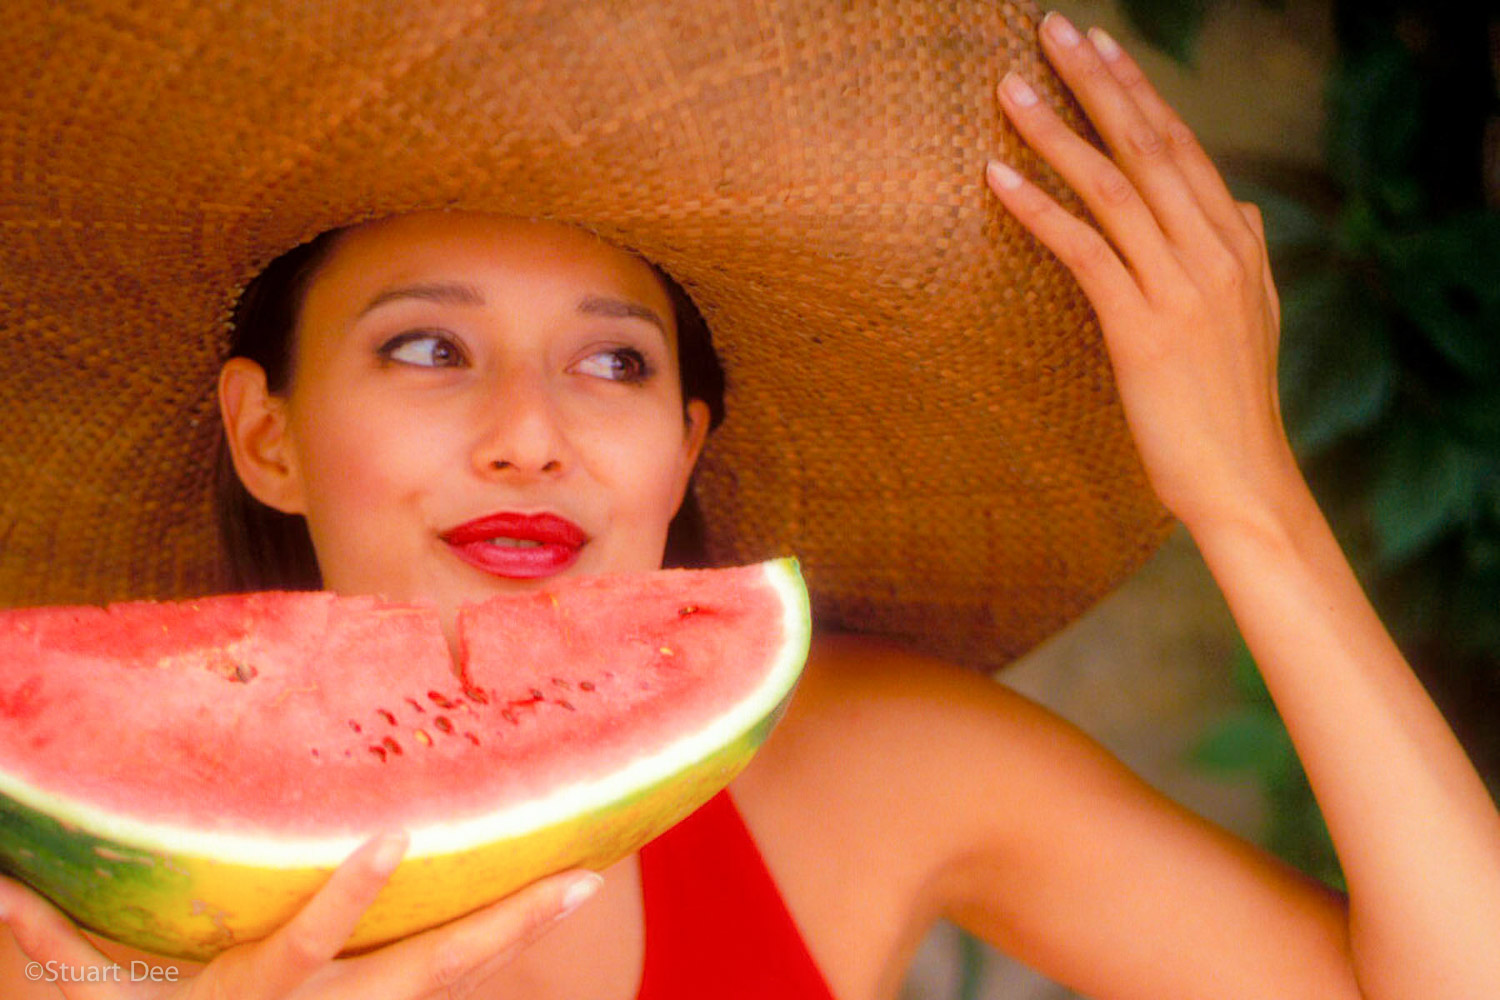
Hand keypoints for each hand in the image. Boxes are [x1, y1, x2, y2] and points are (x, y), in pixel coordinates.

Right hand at [0, 832, 600, 999]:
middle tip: (580, 878)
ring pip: (459, 973)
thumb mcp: (99, 996)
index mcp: (261, 994)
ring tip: (586, 875)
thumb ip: (52, 941)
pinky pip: (455, 978)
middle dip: (504, 926)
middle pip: (431, 970)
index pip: (307, 948)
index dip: (348, 898)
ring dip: (520, 928)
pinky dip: (499, 940)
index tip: (393, 837)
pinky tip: (549, 896)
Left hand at [986, 12, 1302, 533]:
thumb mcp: (1253, 317)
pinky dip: (1040, 210)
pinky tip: (999, 179)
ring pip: (1112, 189)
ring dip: (1055, 133)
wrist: (1244, 482)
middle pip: (1147, 147)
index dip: (1139, 92)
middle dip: (1097, 84)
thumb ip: (1242, 252)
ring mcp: (1180, 289)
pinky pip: (1085, 253)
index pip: (1181, 147)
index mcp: (1235, 244)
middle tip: (1053, 32)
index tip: (1104, 47)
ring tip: (1010, 90)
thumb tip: (1232, 201)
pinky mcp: (1142, 331)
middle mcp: (1213, 253)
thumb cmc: (1232, 406)